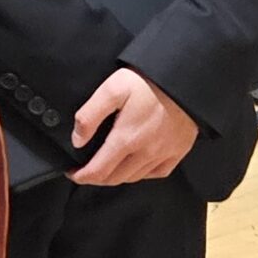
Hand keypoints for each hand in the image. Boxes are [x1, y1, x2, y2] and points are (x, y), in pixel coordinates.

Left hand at [69, 67, 197, 185]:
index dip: (81, 176)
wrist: (185, 78)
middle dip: (96, 178)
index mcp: (126, 139)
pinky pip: (157, 173)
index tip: (72, 173)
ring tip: (106, 167)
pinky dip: (142, 174)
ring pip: (134, 178)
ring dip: (116, 177)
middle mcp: (145, 152)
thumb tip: (77, 140)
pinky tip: (136, 165)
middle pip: (114, 179)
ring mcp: (163, 154)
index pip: (98, 171)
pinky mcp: (178, 150)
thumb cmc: (148, 81)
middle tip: (86, 171)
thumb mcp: (112, 89)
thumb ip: (90, 115)